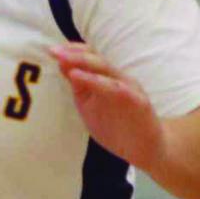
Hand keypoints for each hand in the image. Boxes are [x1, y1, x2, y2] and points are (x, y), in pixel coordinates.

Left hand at [51, 43, 163, 171]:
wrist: (147, 148)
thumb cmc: (117, 125)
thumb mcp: (91, 103)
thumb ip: (79, 85)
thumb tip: (61, 64)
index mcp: (108, 79)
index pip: (91, 57)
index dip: (72, 51)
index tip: (51, 50)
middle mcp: (119, 79)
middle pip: (97, 59)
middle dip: (74, 53)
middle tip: (53, 50)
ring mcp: (129, 89)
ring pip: (107, 70)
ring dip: (84, 62)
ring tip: (64, 59)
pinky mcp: (138, 102)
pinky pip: (117, 89)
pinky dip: (99, 82)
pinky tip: (82, 79)